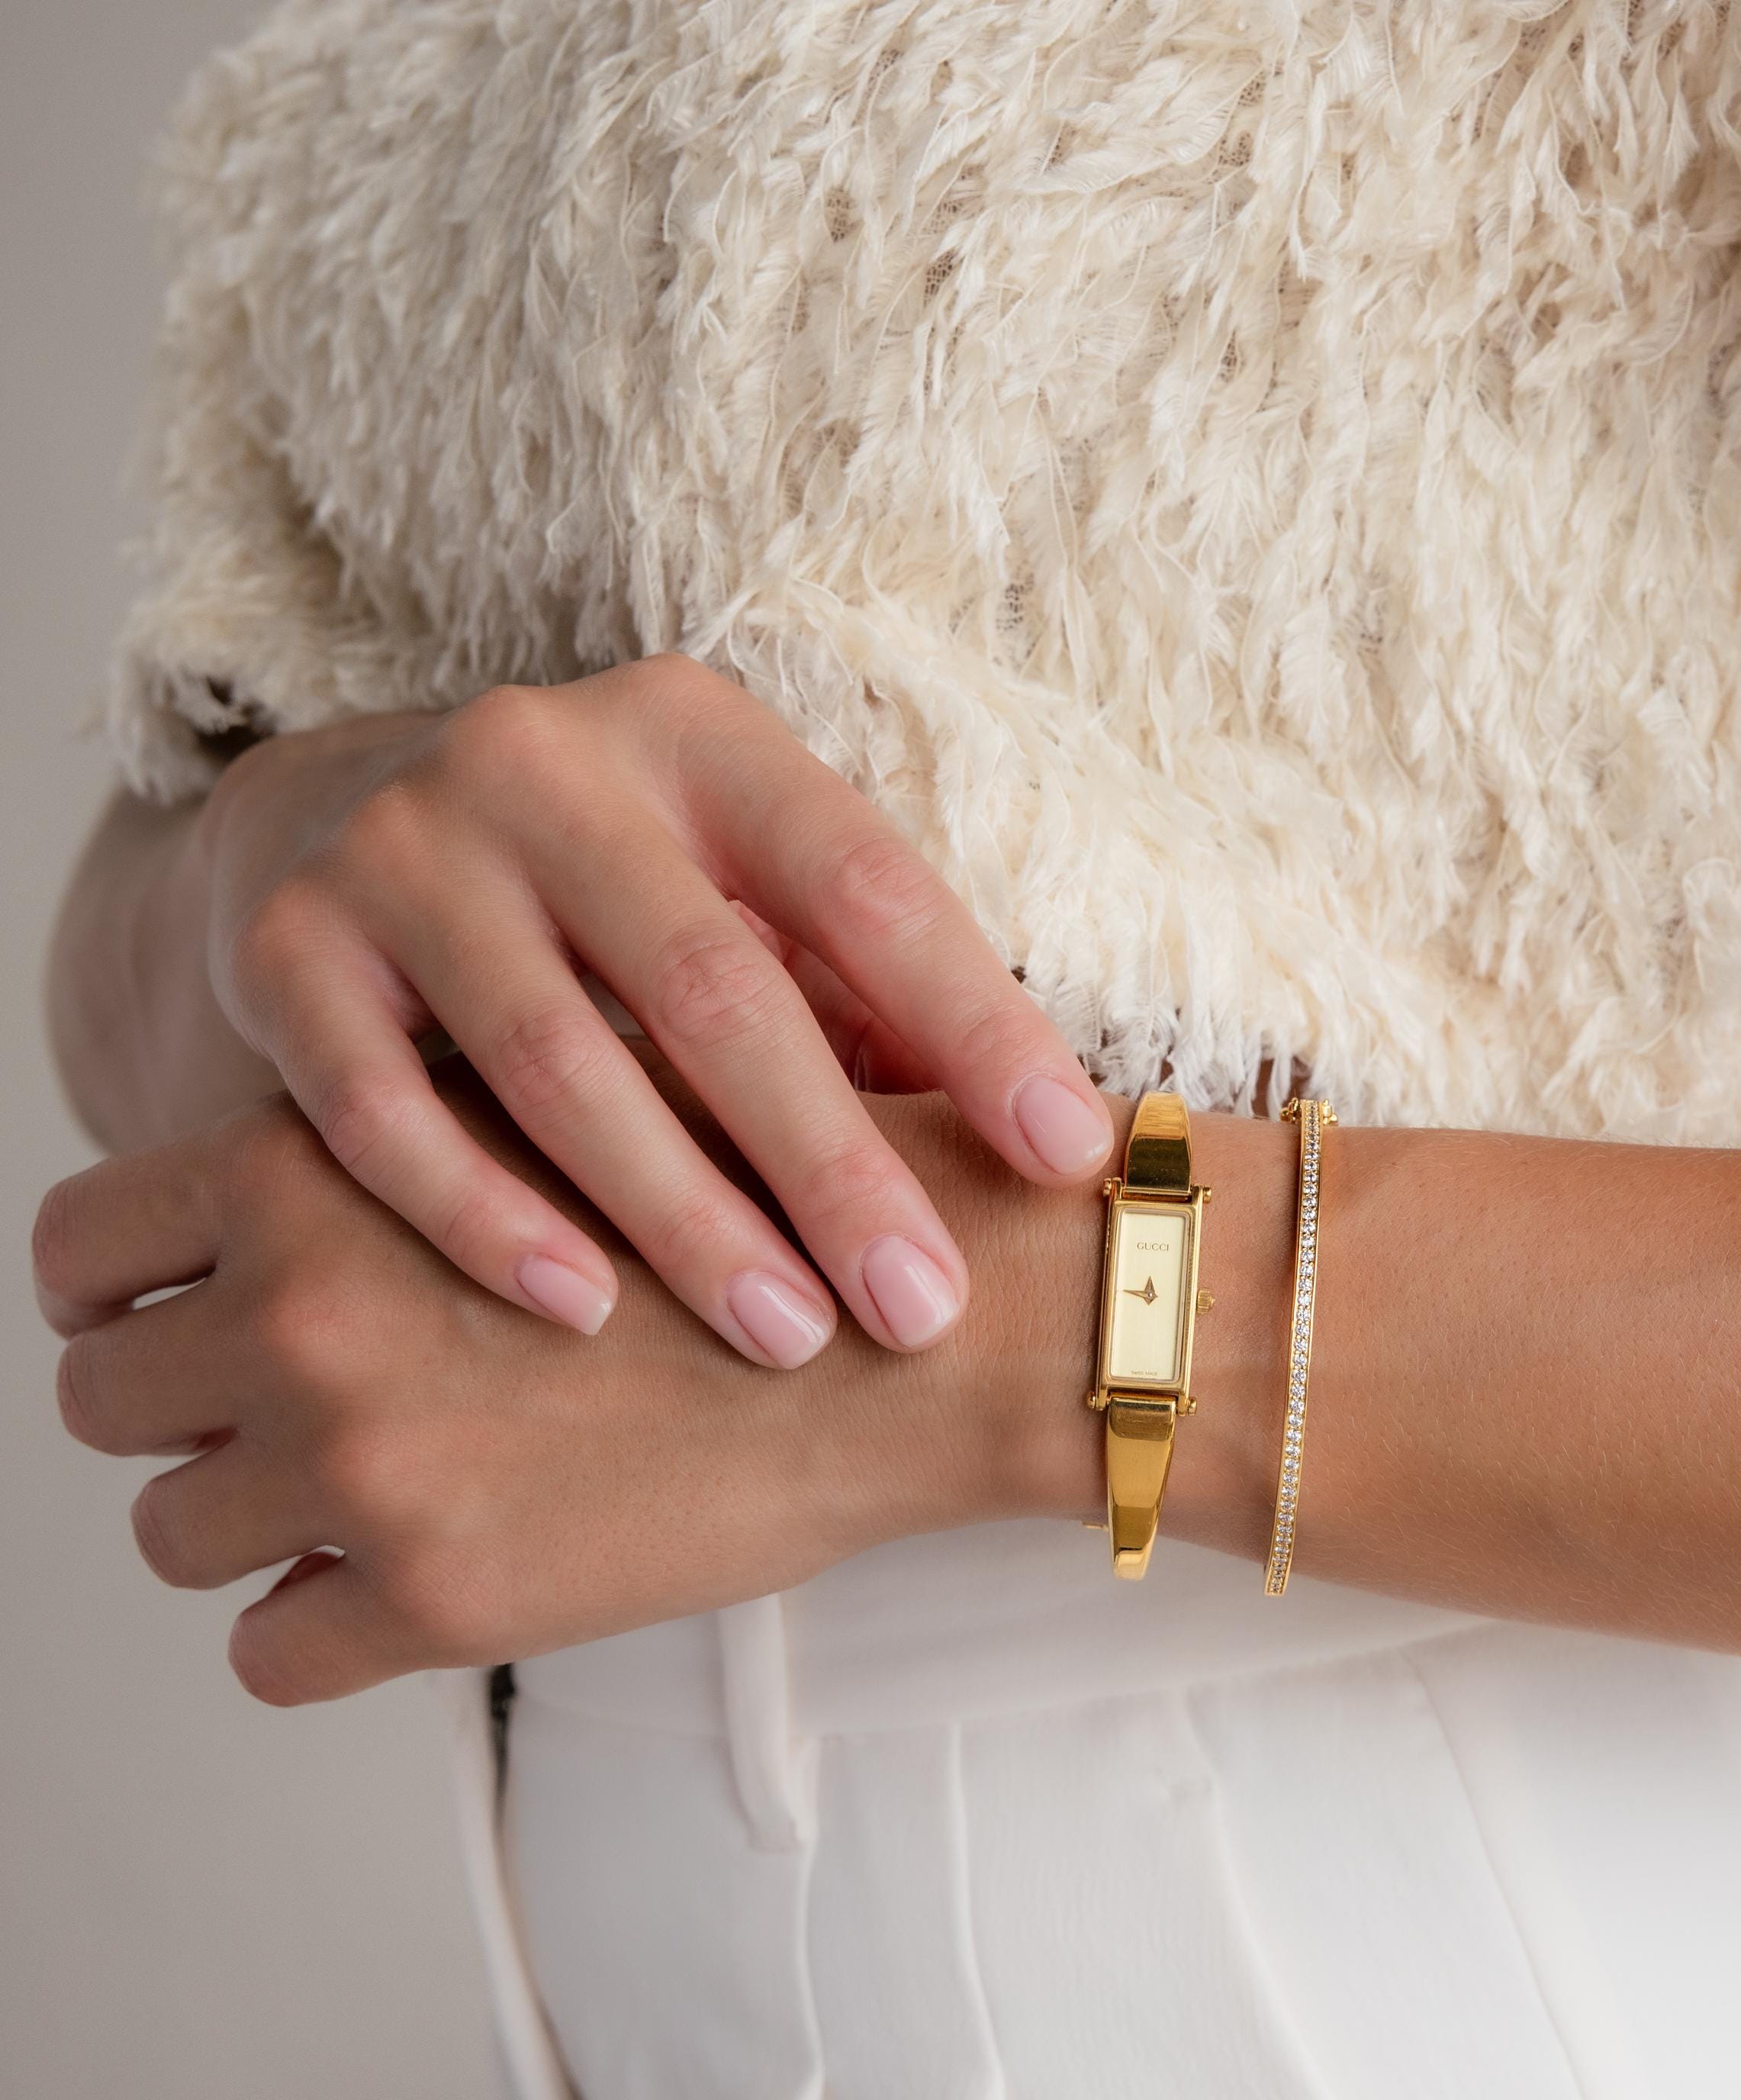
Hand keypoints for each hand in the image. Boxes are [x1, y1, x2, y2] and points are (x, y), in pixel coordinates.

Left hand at [33, 1050, 1108, 1703]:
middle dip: (183, 1410)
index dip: (109, 1289)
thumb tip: (289, 1208)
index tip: (157, 1318)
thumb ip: (398, 1145)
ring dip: (253, 1522)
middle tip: (288, 1418)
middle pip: (104, 1395)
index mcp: (314, 1169)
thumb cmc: (766, 1199)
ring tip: (371, 1499)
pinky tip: (414, 1582)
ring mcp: (359, 1462)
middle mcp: (301, 1313)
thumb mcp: (554, 1105)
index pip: (78, 1243)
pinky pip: (267, 1654)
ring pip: (169, 1534)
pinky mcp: (438, 1597)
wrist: (914, 1326)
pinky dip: (321, 1628)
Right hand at [192, 654, 1113, 1362]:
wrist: (346, 823)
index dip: (976, 1026)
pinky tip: (581, 1309)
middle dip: (832, 1167)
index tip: (1066, 1159)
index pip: (865, 885)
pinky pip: (388, 1114)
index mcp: (699, 735)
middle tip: (920, 1308)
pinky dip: (487, 1220)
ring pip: (556, 1062)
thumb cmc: (620, 894)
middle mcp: (543, 762)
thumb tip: (1029, 1141)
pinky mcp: (287, 949)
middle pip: (713, 987)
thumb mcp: (746, 891)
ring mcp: (401, 850)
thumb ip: (861, 993)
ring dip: (682, 1220)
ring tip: (787, 1335)